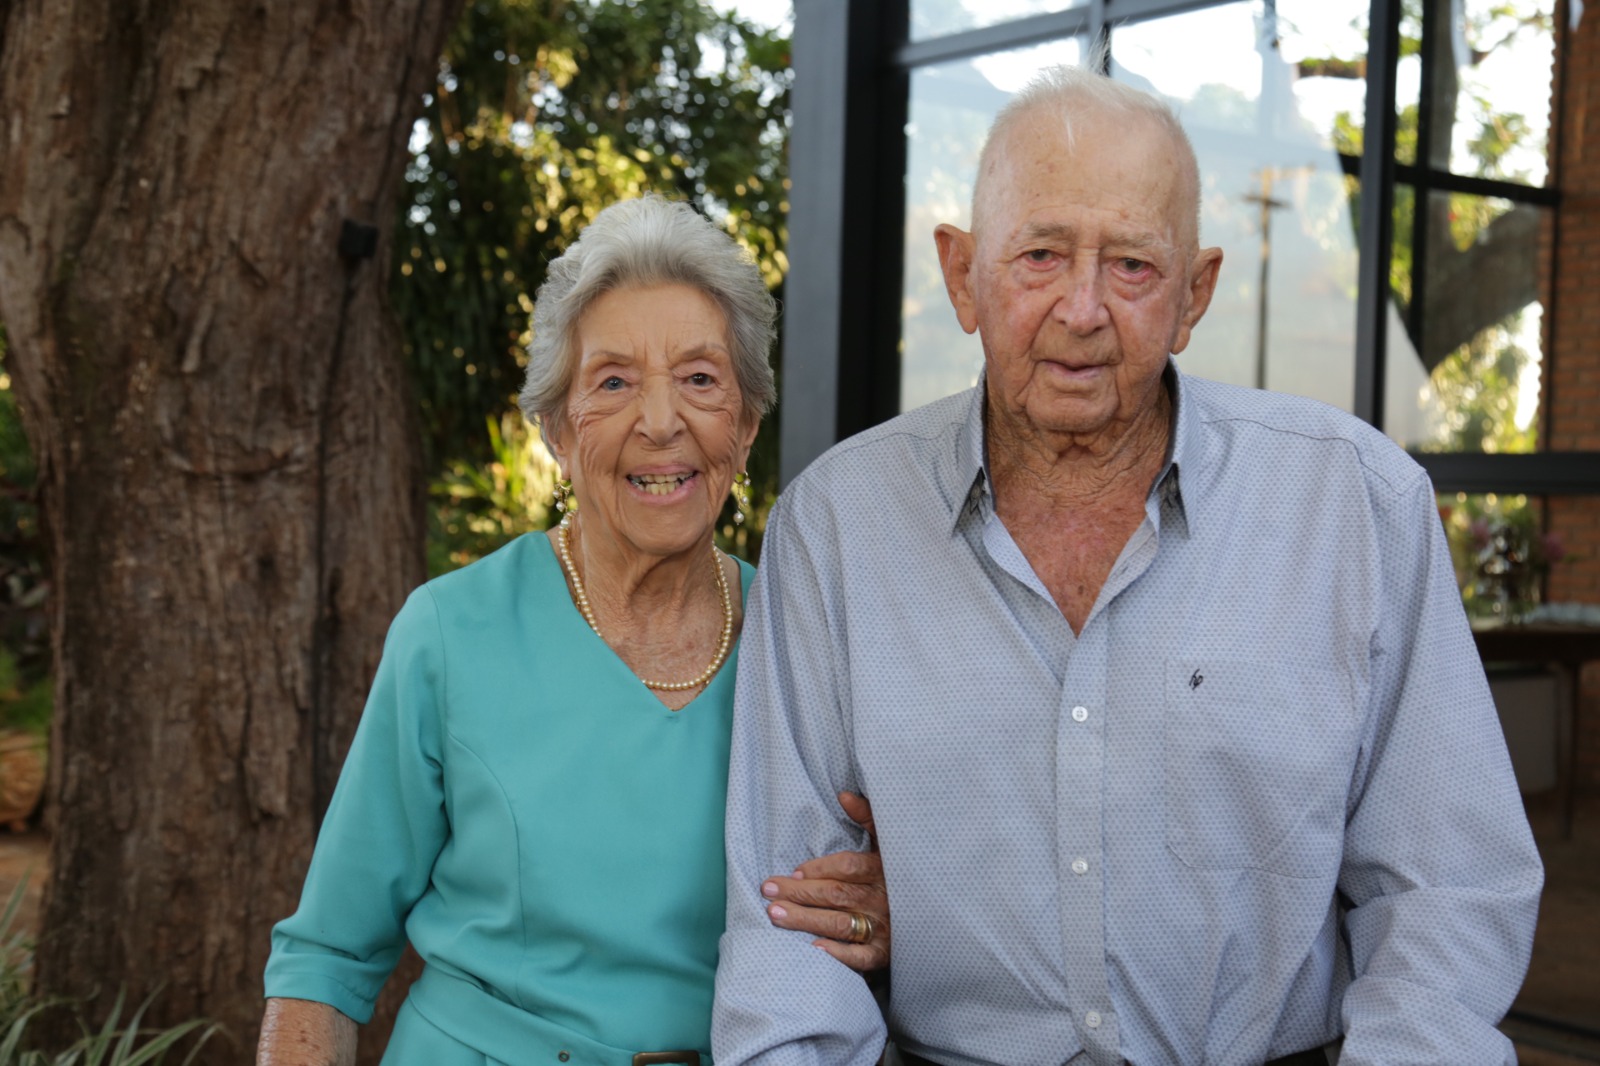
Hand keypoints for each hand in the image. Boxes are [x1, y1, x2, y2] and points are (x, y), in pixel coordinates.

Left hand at [760, 791, 888, 971]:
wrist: (931, 916)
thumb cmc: (898, 874)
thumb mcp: (888, 844)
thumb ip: (868, 818)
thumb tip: (844, 795)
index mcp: (883, 869)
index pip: (847, 867)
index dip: (818, 869)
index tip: (793, 871)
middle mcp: (884, 898)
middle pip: (836, 894)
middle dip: (800, 892)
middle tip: (769, 891)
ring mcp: (884, 928)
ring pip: (839, 923)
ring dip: (805, 919)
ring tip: (776, 915)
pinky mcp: (884, 953)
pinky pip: (860, 957)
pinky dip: (837, 954)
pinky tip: (813, 948)